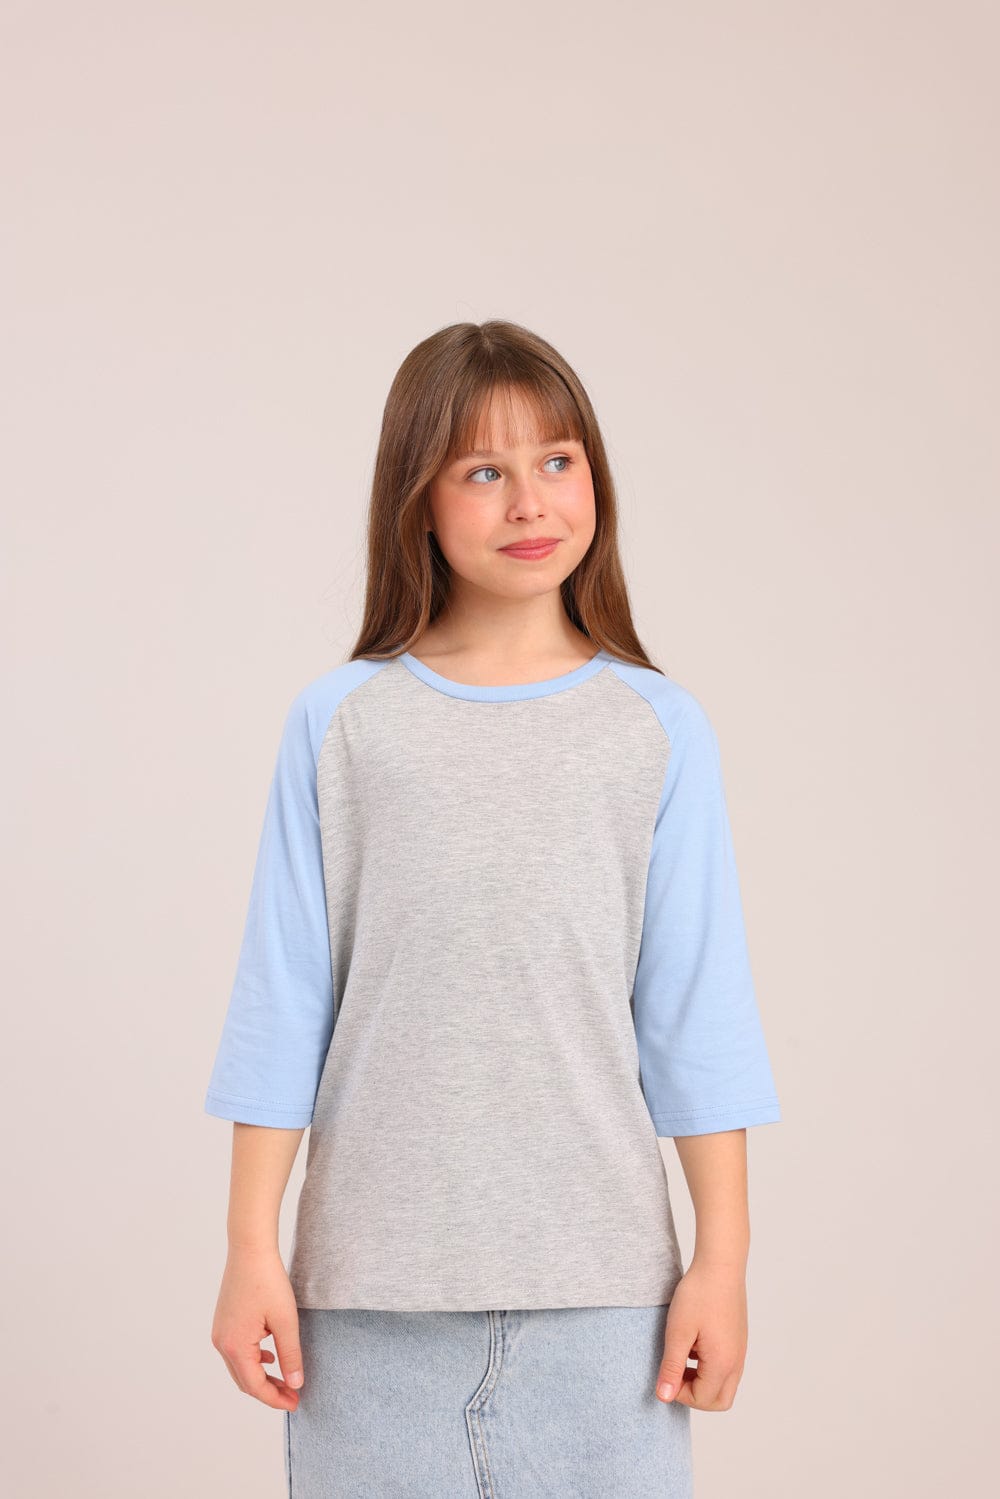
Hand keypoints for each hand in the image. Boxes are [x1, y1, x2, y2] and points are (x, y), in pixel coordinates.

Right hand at [211, 1245, 304, 1409]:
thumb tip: (296, 1384)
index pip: (255, 1387)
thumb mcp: (285, 1320)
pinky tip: (270, 1357)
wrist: (249, 1249)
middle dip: (269, 1391)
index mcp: (235, 1347)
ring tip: (286, 1380)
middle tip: (293, 1396)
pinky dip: (253, 1361)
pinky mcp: (223, 1323)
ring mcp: (219, 1333)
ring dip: (261, 1377)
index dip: (276, 1399)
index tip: (296, 1403)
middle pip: (245, 1381)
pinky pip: (237, 1352)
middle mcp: (222, 1344)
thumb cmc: (268, 1281)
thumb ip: (290, 1355)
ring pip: (240, 1367)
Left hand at [655, 1263, 747, 1410]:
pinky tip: (694, 1343)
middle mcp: (737, 1361)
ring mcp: (740, 1350)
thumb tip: (664, 1397)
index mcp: (723, 1363)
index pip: (702, 1399)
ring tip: (683, 1355)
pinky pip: (727, 1367)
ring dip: (702, 1381)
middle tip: (676, 1373)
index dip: (679, 1392)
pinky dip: (710, 1367)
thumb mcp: (678, 1332)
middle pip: (719, 1401)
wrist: (720, 1264)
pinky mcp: (738, 1339)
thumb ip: (671, 1367)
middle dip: (695, 1395)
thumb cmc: (698, 1295)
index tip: (666, 1372)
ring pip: (725, 1384)